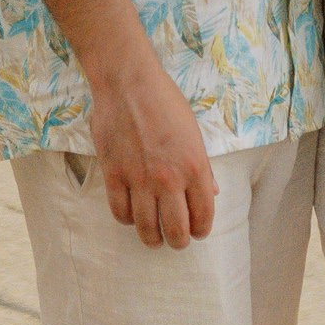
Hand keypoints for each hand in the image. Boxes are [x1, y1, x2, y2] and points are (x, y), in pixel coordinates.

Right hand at [88, 54, 218, 249]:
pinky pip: (120, 212)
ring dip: (152, 238)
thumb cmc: (165, 102)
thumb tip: (210, 192)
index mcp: (195, 167)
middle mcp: (169, 179)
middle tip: (177, 241)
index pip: (203, 215)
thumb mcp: (194, 132)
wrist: (129, 83)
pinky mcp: (114, 175)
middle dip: (179, 241)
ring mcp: (139, 179)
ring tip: (154, 238)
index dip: (201, 230)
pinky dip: (127, 220)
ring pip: (146, 228)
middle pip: (176, 230)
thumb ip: (203, 167)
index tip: (198, 232)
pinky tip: (132, 216)